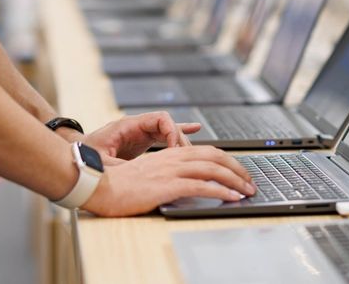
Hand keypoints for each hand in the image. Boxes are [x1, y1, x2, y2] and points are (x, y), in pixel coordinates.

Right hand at [81, 146, 256, 216]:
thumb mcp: (147, 175)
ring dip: (235, 179)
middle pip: (214, 156)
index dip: (226, 160)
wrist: (98, 185)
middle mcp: (172, 158)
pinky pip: (200, 185)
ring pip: (211, 168)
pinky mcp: (166, 186)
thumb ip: (165, 175)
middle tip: (250, 181)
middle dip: (237, 168)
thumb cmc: (117, 185)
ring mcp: (170, 171)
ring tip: (248, 190)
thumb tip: (182, 185)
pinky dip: (220, 190)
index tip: (238, 172)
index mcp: (168, 155)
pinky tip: (231, 197)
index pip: (205, 151)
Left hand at [82, 112, 201, 160]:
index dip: (173, 131)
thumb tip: (133, 174)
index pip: (161, 118)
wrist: (77, 153)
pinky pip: (164, 134)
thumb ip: (119, 166)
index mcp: (129, 125)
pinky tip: (194, 129)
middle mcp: (138, 126)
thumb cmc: (86, 155)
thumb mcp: (102, 162)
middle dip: (181, 139)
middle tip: (187, 157)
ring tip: (193, 154)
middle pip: (169, 125)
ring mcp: (141, 132)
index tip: (176, 149)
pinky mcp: (142, 140)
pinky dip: (178, 133)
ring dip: (181, 141)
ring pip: (169, 131)